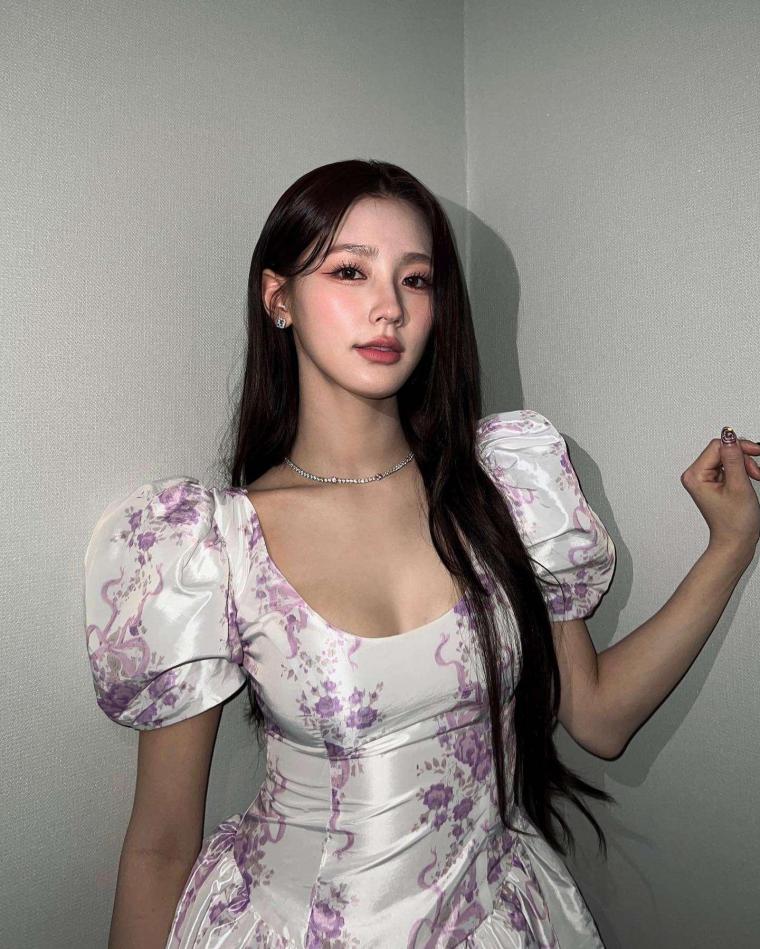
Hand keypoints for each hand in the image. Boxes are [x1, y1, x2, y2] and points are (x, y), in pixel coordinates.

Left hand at [680, 428, 759, 560]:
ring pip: (727, 457)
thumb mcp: (738, 485)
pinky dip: (741, 471)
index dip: (739, 447)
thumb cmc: (735, 522)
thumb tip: (728, 434)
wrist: (735, 542)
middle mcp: (696, 475)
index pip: (717, 446)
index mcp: (695, 475)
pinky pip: (728, 467)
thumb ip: (733, 458)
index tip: (755, 453)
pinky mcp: (713, 482)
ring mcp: (704, 479)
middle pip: (722, 450)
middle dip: (743, 458)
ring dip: (744, 465)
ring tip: (753, 478)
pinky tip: (747, 481)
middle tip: (755, 472)